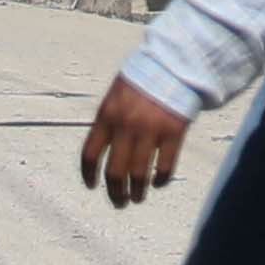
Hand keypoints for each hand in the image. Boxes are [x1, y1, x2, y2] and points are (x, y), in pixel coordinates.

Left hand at [81, 80, 192, 203]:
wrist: (175, 62)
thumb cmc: (143, 77)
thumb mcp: (116, 95)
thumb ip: (108, 122)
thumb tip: (102, 153)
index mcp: (107, 115)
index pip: (90, 154)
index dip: (89, 175)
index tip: (91, 186)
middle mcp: (126, 125)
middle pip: (114, 172)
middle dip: (114, 192)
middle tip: (118, 201)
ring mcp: (151, 130)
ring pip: (139, 175)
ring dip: (136, 192)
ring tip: (137, 198)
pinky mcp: (174, 133)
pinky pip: (165, 166)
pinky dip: (161, 180)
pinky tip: (159, 183)